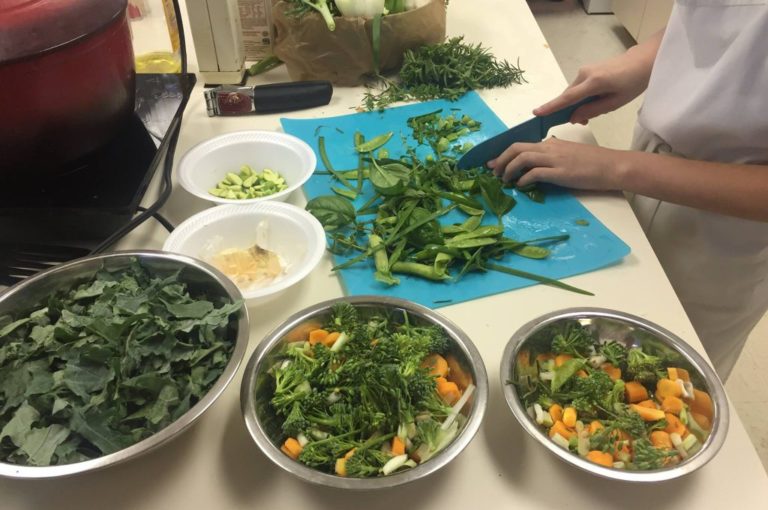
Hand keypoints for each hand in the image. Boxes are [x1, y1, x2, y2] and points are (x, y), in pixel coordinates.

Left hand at [487, 137, 626, 189]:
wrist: (611, 166)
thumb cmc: (592, 162)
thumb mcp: (568, 154)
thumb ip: (552, 155)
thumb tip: (537, 161)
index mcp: (550, 144)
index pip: (521, 145)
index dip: (504, 154)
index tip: (494, 163)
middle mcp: (550, 148)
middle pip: (516, 148)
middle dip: (500, 160)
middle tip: (493, 172)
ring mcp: (555, 160)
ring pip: (522, 158)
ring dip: (509, 170)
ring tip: (505, 181)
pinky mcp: (561, 172)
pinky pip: (535, 173)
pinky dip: (524, 179)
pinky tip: (521, 186)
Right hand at [533, 36, 658, 123]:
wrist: (642, 61)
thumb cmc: (632, 83)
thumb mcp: (615, 103)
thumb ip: (592, 111)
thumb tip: (572, 118)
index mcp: (593, 83)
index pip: (567, 98)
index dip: (551, 107)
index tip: (536, 113)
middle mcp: (584, 74)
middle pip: (568, 97)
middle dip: (570, 111)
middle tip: (583, 122)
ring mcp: (584, 70)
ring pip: (573, 93)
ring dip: (577, 104)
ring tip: (594, 110)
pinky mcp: (586, 70)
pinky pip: (578, 88)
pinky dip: (581, 97)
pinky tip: (595, 100)